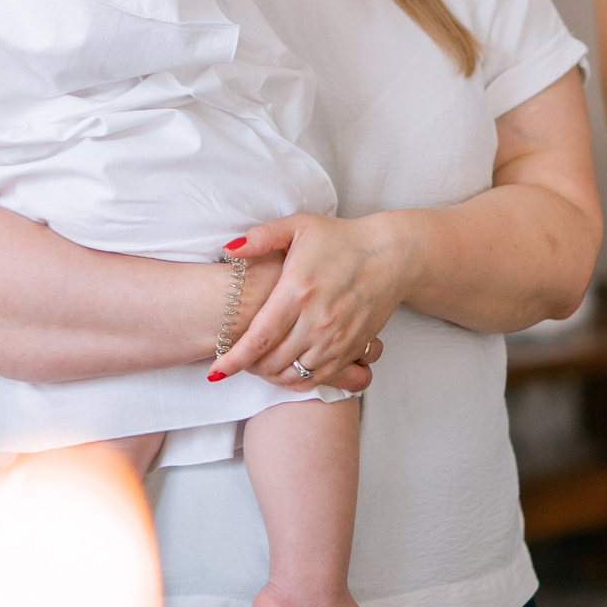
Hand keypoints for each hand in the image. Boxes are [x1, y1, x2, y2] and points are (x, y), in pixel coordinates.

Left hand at [215, 252, 379, 392]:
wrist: (391, 256)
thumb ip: (261, 237)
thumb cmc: (341, 239)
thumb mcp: (299, 226)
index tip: (215, 372)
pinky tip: (286, 370)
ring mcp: (336, 338)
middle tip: (236, 361)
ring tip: (258, 365)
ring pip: (294, 374)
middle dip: (248, 367)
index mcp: (297, 291)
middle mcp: (317, 320)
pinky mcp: (352, 348)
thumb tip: (229, 250)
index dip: (233, 360)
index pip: (258, 338)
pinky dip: (297, 380)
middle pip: (272, 361)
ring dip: (271, 375)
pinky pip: (319, 378)